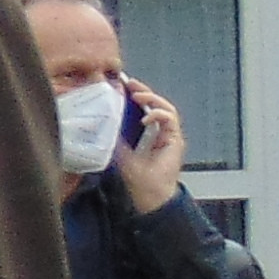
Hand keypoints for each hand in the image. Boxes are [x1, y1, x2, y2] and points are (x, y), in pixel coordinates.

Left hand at [113, 78, 186, 213]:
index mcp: (150, 134)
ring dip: (153, 99)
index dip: (137, 95)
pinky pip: (171, 119)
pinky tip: (147, 116)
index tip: (124, 85)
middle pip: (158, 104)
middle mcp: (162, 132)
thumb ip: (116, 139)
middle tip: (131, 83)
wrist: (151, 195)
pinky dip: (159, 114)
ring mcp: (171, 136)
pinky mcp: (176, 140)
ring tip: (138, 95)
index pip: (146, 108)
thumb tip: (102, 124)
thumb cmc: (138, 179)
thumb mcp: (120, 153)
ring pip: (167, 108)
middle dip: (145, 91)